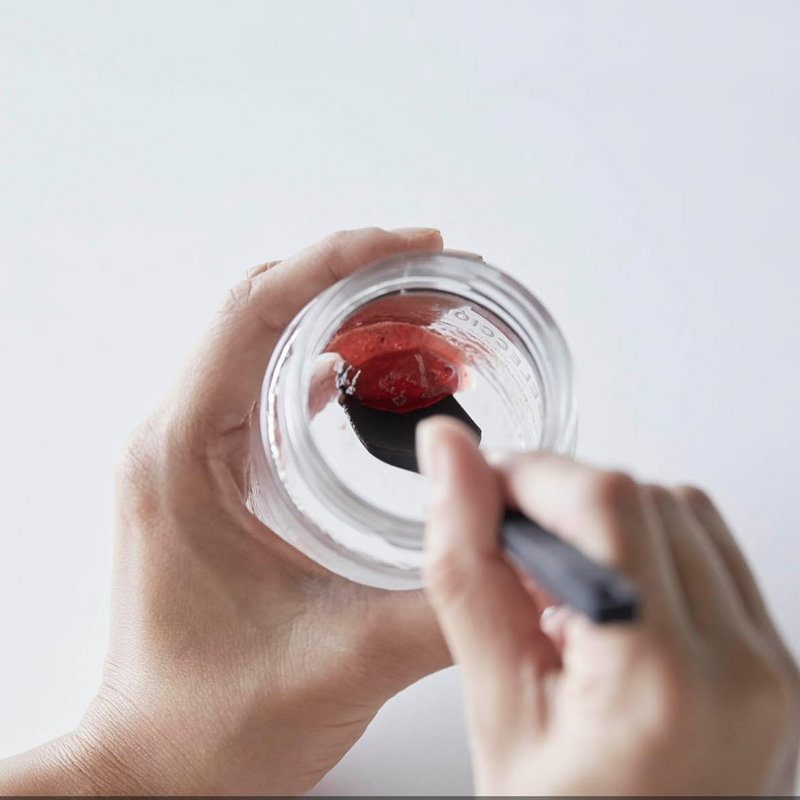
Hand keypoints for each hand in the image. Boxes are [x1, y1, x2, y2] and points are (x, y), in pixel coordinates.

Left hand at [1, 227, 450, 796]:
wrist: (157, 766)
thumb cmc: (211, 722)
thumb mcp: (343, 659)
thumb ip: (447, 600)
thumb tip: (525, 548)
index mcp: (185, 456)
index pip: (254, 311)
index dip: (341, 262)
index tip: (417, 248)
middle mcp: (179, 441)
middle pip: (263, 310)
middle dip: (355, 281)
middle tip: (438, 282)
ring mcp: (194, 455)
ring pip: (266, 342)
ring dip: (343, 318)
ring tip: (422, 321)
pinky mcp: (217, 476)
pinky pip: (268, 387)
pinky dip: (326, 363)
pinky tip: (375, 376)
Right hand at [418, 418, 799, 795]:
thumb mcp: (494, 709)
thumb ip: (467, 568)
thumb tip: (449, 459)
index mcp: (662, 684)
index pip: (605, 503)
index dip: (529, 475)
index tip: (482, 493)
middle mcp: (740, 667)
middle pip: (644, 496)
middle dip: (560, 500)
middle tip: (512, 553)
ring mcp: (768, 664)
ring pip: (681, 511)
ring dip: (604, 520)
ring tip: (557, 586)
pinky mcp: (773, 662)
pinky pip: (710, 551)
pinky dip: (647, 545)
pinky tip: (606, 599)